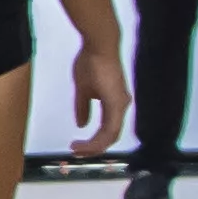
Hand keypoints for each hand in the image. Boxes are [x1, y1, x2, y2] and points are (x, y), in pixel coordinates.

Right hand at [58, 31, 130, 159]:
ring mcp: (120, 105)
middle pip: (110, 137)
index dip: (93, 142)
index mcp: (114, 103)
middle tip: (76, 153)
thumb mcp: (83, 88)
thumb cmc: (91, 61)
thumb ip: (83, 106)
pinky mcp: (116, 103)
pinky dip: (97, 139)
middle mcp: (120, 106)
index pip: (107, 130)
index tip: (77, 146)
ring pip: (110, 135)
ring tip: (77, 150)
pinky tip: (85, 143)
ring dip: (94, 146)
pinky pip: (109, 129)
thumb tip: (81, 123)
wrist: (99, 45)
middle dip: (93, 148)